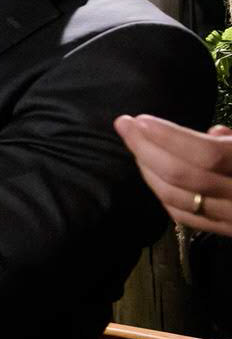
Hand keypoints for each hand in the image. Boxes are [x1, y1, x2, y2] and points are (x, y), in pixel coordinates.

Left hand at [115, 115, 231, 235]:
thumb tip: (214, 134)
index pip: (208, 154)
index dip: (169, 137)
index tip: (141, 119)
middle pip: (186, 178)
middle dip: (146, 150)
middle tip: (124, 125)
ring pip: (181, 201)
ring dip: (149, 172)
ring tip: (136, 147)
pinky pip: (190, 219)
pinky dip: (165, 197)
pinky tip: (153, 176)